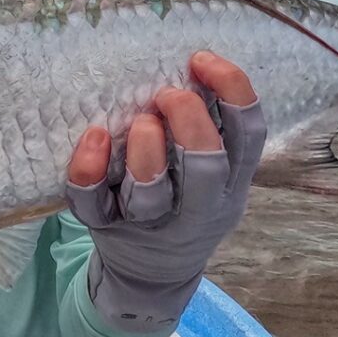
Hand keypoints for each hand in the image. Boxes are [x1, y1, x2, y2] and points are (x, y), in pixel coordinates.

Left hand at [65, 51, 265, 332]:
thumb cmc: (183, 202)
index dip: (233, 91)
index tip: (201, 59)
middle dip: (191, 125)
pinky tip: (92, 138)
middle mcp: (197, 208)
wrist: (150, 276)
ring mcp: (149, 224)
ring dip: (145, 153)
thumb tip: (190, 62)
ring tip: (140, 121)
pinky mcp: (105, 229)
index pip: (249, 135)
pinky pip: (92, 205)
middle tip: (168, 94)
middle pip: (206, 170)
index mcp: (230, 183)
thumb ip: (208, 127)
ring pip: (150, 196)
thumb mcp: (212, 176)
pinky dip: (88, 172)